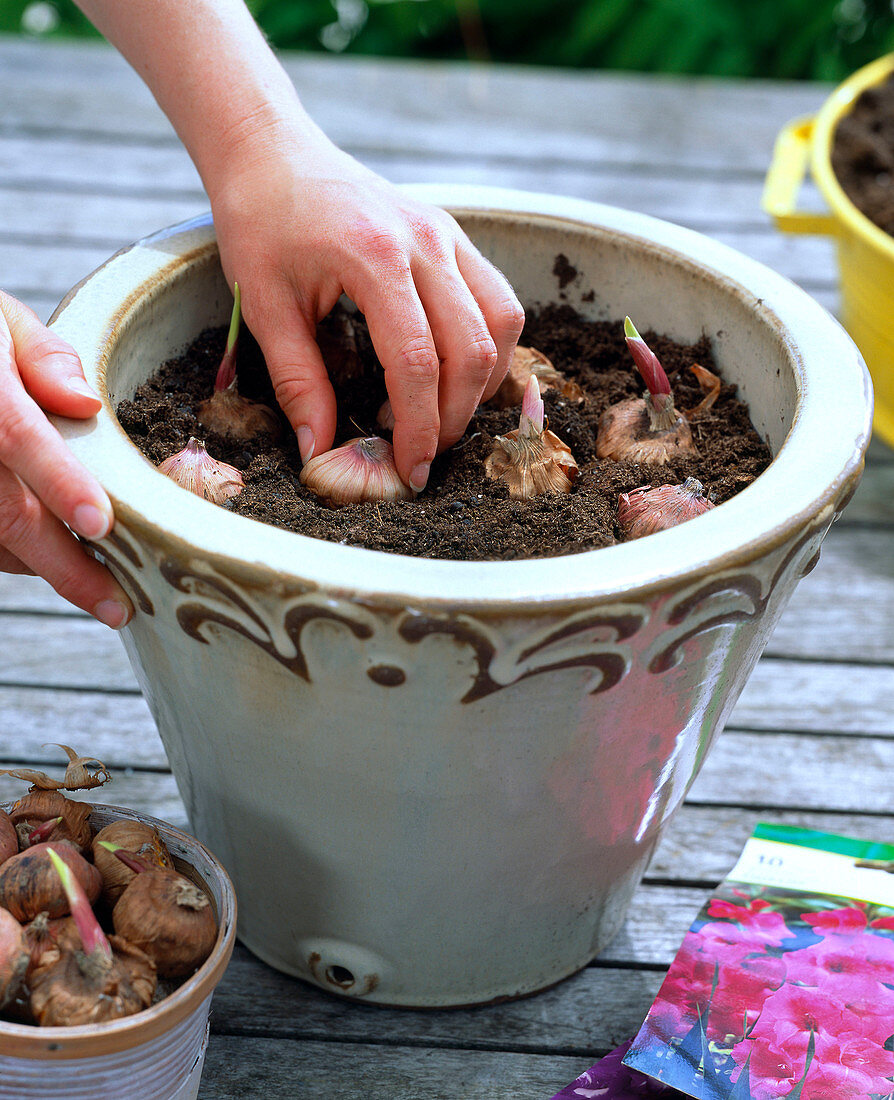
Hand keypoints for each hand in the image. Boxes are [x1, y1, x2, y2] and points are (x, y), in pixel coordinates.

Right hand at [0, 291, 132, 627]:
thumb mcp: (0, 319)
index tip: (100, 524)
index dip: (60, 483)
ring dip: (45, 568)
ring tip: (101, 593)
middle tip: (116, 604)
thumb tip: (85, 403)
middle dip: (64, 566)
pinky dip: (16, 556)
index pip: (19, 437)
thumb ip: (46, 357)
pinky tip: (56, 563)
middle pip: (6, 512)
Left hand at [209, 131, 524, 490]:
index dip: (419, 427)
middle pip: (472, 350)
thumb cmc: (261, 224)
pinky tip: (458, 373)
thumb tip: (321, 451)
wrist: (274, 153)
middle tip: (424, 453)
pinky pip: (498, 300)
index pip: (417, 362)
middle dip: (454, 417)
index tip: (408, 469)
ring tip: (443, 416)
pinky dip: (490, 346)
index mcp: (374, 256)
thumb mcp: (264, 307)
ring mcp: (449, 234)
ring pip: (502, 323)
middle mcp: (426, 241)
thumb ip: (297, 383)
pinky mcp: (456, 235)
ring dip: (482, 383)